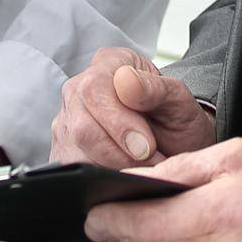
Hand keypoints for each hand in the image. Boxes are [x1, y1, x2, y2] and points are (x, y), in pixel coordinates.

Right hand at [51, 47, 214, 167]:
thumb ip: (155, 88)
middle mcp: (77, 90)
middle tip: (150, 160)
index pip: (94, 89)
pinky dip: (104, 177)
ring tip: (144, 165)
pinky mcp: (63, 151)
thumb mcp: (178, 99)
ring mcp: (66, 121)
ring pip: (76, 153)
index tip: (147, 146)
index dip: (119, 123)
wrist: (175, 143)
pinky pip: (75, 170)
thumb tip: (126, 82)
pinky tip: (126, 171)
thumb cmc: (175, 117)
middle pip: (81, 126)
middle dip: (119, 153)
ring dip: (115, 167)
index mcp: (106, 64)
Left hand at [84, 138, 241, 241]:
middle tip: (108, 212)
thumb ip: (178, 169)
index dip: (111, 221)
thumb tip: (132, 180)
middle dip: (126, 229)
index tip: (91, 214)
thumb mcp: (232, 155)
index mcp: (221, 214)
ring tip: (147, 216)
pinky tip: (182, 233)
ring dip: (152, 240)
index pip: (146, 224)